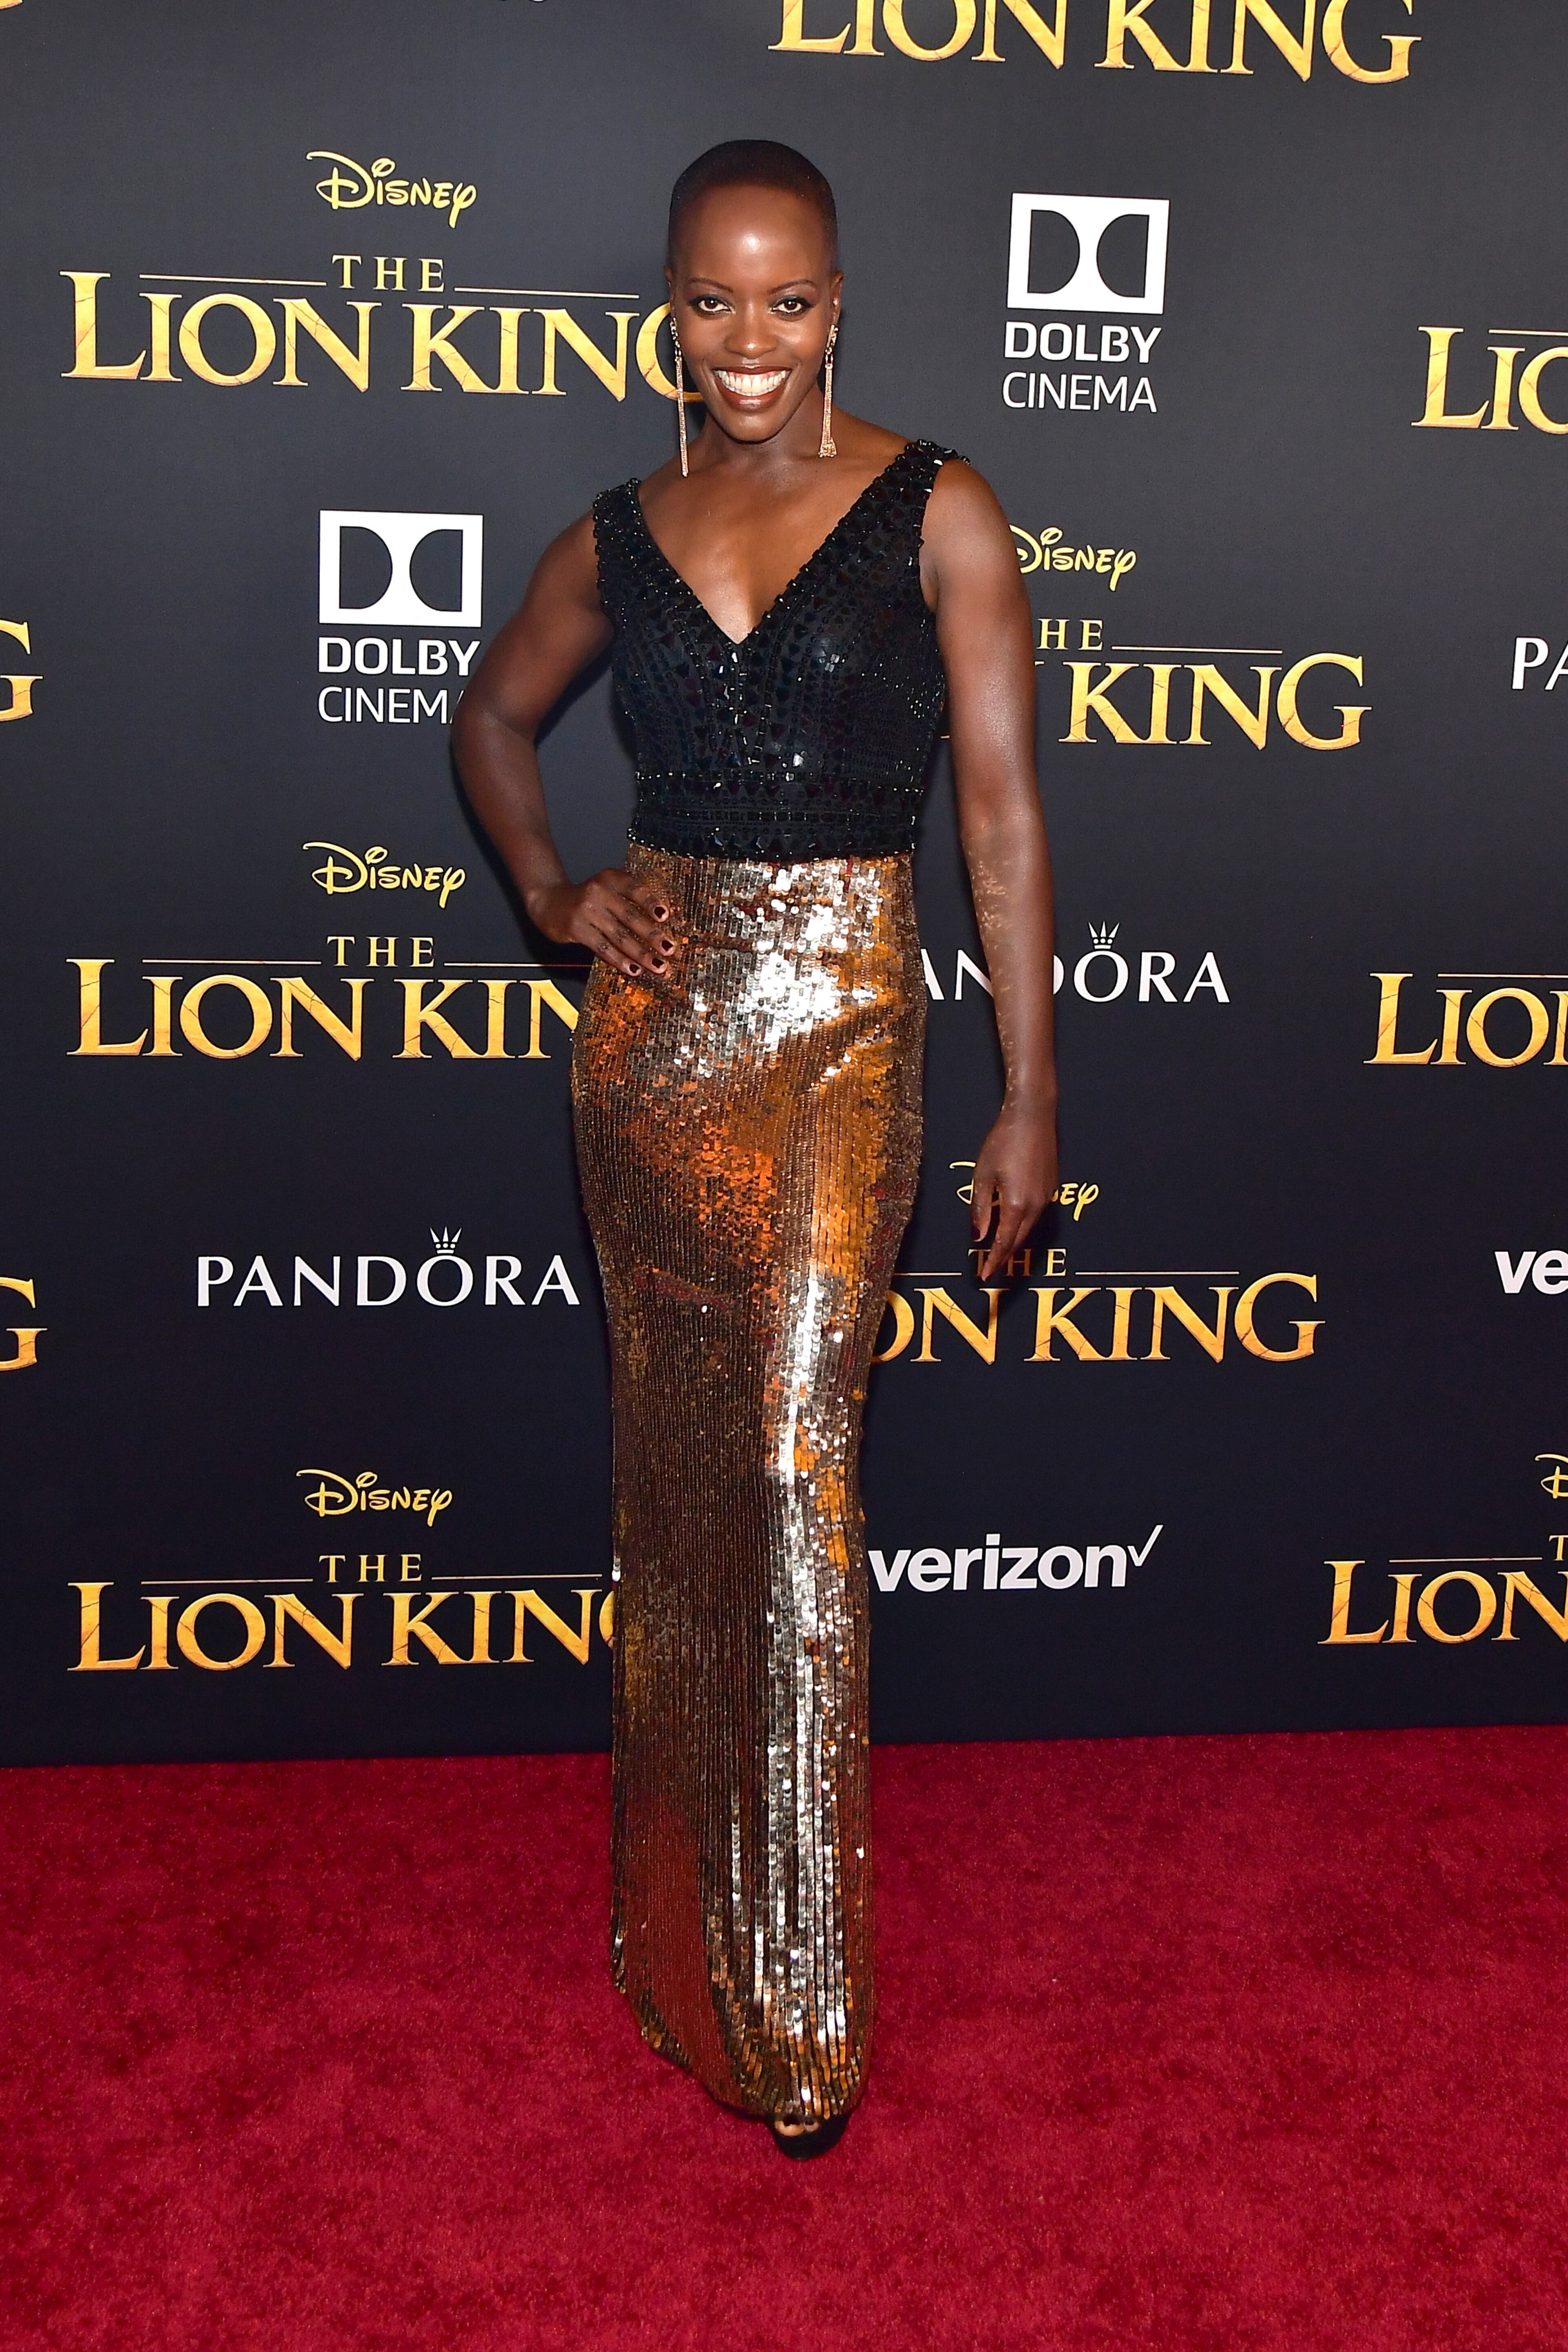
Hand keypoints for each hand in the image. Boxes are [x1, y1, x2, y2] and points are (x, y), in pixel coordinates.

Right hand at [528, 869, 678, 981]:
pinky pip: (603, 948)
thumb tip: (661, 921)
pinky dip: (620, 960)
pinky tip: (633, 969)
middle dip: (652, 935)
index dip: (650, 902)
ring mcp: (586, 911)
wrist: (547, 900)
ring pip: (619, 936)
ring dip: (640, 953)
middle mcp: (598, 891)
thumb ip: (628, 898)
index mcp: (610, 878)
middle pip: (630, 916)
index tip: (665, 915)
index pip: (634, 889)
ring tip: (657, 965)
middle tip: (669, 949)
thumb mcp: (606, 887)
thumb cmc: (585, 897)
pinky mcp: (577, 929)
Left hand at [971, 1102, 1057, 1281]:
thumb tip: (978, 1236)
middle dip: (1004, 1257)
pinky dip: (1023, 1225)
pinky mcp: (1052, 1188)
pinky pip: (1036, 1215)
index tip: (984, 1276)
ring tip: (998, 1250)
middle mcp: (1035, 1205)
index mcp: (1016, 1204)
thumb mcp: (983, 1175)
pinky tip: (1012, 1224)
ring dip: (1014, 1241)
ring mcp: (1047, 1197)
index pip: (1004, 1243)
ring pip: (1029, 1229)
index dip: (994, 1262)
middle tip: (990, 1268)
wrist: (1033, 1116)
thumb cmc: (1003, 1141)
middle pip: (1019, 1240)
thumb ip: (980, 1208)